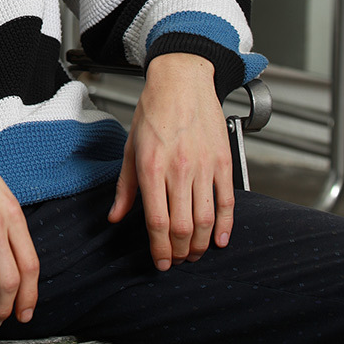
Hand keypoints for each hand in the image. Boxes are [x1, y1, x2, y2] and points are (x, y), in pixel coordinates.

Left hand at [107, 54, 233, 270]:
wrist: (182, 80)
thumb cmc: (154, 110)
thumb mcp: (130, 147)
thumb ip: (125, 187)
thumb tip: (116, 216)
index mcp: (151, 167)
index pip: (157, 222)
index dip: (159, 250)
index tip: (159, 263)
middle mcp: (178, 170)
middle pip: (183, 227)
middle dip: (179, 253)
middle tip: (176, 261)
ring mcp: (203, 166)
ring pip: (205, 220)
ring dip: (200, 244)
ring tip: (193, 253)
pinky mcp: (223, 162)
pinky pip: (227, 201)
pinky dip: (225, 226)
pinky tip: (219, 239)